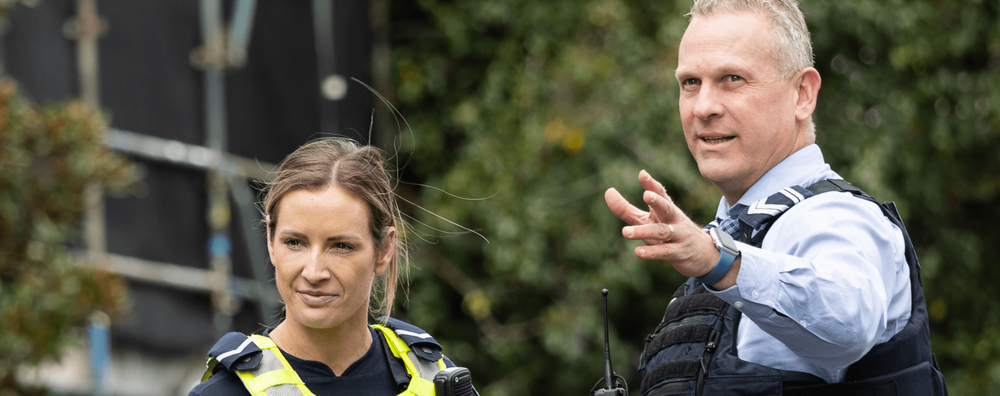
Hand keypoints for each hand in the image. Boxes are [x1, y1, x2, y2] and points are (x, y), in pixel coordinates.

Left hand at [604, 170, 721, 279]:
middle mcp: (674, 219)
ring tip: (625, 232)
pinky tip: (638, 252)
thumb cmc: (669, 233)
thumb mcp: (647, 220)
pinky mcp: (678, 253)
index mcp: (666, 209)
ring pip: (661, 232)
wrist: (703, 254)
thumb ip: (626, 208)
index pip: (660, 193)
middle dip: (657, 201)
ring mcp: (678, 236)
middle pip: (666, 208)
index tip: (642, 174)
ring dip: (643, 232)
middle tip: (646, 194)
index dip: (652, 184)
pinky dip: (652, 252)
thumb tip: (608, 192)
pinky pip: (664, 252)